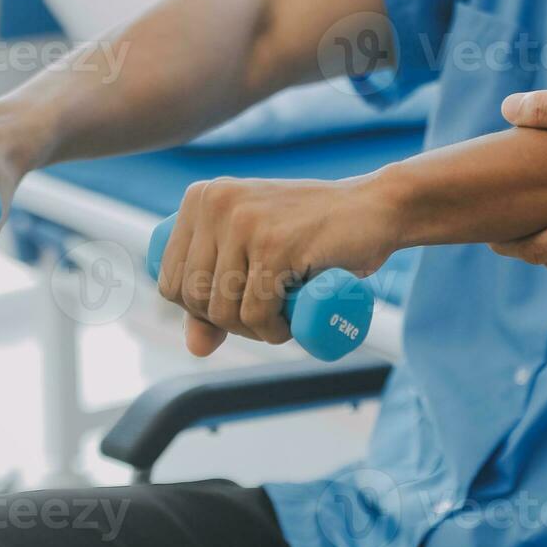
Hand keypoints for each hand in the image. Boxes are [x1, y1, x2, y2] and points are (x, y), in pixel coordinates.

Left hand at [154, 176, 398, 356]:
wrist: (375, 208)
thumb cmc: (315, 233)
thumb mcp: (256, 255)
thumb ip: (219, 294)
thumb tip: (194, 347)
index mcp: (200, 199)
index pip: (171, 280)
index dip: (200, 311)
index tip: (239, 310)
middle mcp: (215, 203)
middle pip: (193, 297)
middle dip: (228, 325)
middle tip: (267, 319)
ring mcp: (244, 221)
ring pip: (223, 309)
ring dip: (254, 332)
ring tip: (282, 319)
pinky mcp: (274, 244)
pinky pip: (255, 312)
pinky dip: (272, 331)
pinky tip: (290, 324)